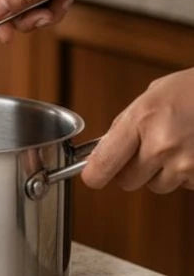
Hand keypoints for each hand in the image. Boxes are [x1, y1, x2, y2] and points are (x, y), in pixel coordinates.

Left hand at [82, 68, 193, 193]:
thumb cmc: (192, 90)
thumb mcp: (150, 96)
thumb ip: (126, 124)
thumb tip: (102, 150)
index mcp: (141, 120)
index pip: (104, 162)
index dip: (94, 174)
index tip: (92, 177)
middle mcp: (162, 145)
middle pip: (127, 181)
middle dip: (130, 171)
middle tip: (143, 152)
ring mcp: (186, 163)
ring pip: (157, 185)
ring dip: (160, 173)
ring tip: (176, 146)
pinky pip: (184, 186)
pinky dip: (185, 174)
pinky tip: (192, 150)